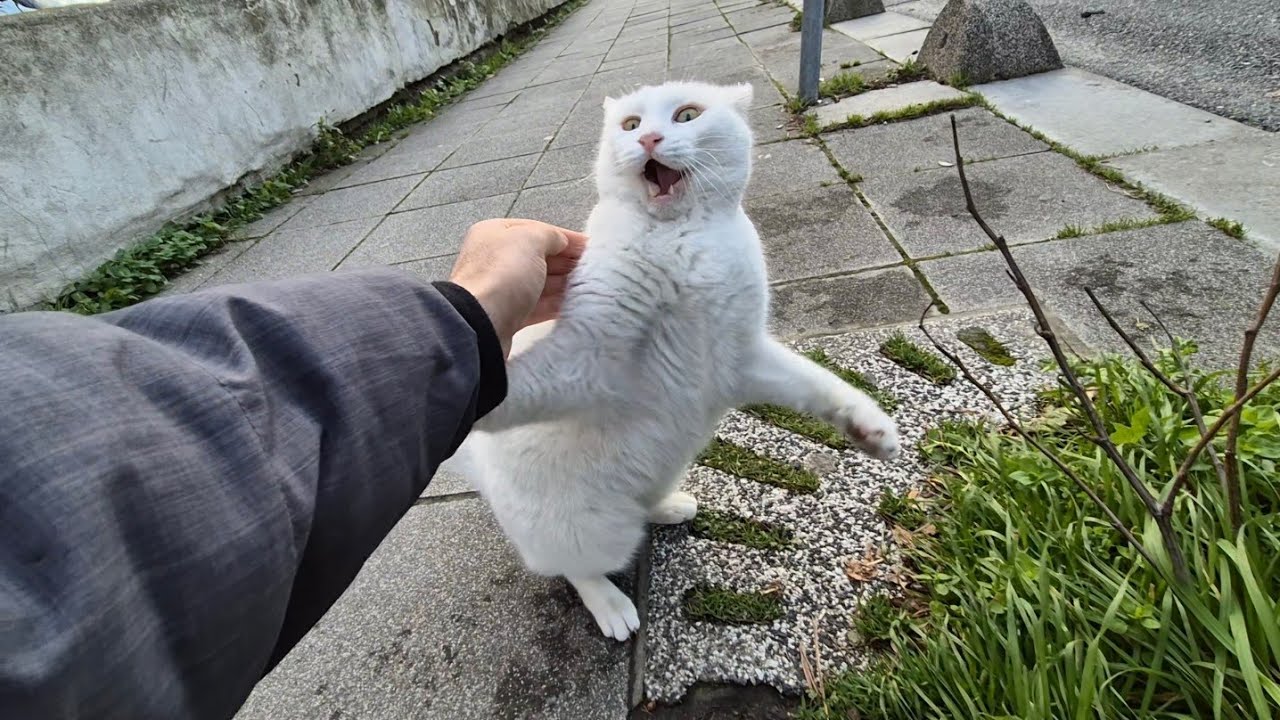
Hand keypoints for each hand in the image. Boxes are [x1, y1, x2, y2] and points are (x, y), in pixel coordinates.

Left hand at [448, 219, 586, 356]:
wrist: (480, 322)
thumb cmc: (504, 273)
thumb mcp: (530, 239)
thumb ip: (550, 234)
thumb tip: (561, 241)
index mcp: (495, 233)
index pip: (537, 231)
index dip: (566, 237)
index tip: (593, 247)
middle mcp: (495, 259)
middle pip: (539, 257)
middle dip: (567, 262)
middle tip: (596, 269)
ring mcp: (501, 289)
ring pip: (540, 283)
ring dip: (565, 284)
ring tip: (590, 287)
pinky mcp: (508, 315)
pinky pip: (538, 306)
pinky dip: (556, 304)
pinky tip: (576, 305)